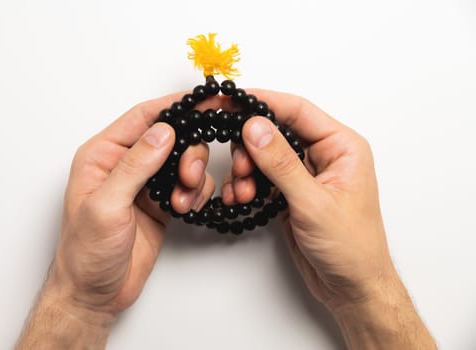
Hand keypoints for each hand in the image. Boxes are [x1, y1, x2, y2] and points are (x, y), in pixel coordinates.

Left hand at [17, 93, 220, 347]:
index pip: (143, 117)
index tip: (204, 100)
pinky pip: (189, 184)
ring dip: (193, 175)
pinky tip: (184, 208)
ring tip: (182, 200)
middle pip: (170, 136)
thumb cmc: (86, 253)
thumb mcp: (106, 206)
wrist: (95, 292)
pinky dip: (195, 192)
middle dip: (189, 151)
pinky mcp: (162, 201)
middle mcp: (125, 164)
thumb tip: (163, 132)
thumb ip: (134, 166)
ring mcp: (146, 183)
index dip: (174, 106)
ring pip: (184, 159)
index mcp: (103, 154)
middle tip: (188, 175)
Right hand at [223, 90, 435, 348]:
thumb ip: (281, 163)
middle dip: (250, 145)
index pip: (298, 110)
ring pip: (265, 155)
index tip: (232, 100)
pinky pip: (261, 177)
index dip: (263, 102)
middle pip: (276, 130)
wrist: (351, 286)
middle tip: (239, 165)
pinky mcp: (290, 193)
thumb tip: (255, 127)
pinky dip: (247, 184)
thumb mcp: (313, 202)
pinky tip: (241, 198)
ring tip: (241, 189)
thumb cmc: (350, 246)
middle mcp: (323, 155)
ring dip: (246, 168)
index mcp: (341, 146)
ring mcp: (305, 174)